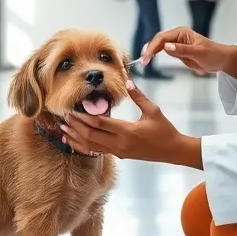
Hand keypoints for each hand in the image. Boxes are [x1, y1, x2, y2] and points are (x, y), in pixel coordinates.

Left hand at [62, 80, 202, 167]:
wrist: (173, 151)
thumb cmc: (165, 130)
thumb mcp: (153, 111)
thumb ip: (138, 96)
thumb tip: (128, 81)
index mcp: (127, 131)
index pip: (100, 123)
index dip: (84, 117)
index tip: (73, 110)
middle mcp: (120, 143)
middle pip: (91, 136)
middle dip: (76, 127)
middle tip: (64, 117)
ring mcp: (119, 151)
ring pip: (91, 146)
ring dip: (76, 138)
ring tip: (63, 130)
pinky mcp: (119, 155)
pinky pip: (97, 151)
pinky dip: (83, 147)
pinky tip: (74, 142)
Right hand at [142, 26, 236, 77]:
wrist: (221, 60)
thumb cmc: (213, 54)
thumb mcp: (199, 53)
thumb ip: (182, 50)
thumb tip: (166, 46)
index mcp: (181, 33)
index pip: (162, 38)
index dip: (152, 47)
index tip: (146, 58)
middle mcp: (177, 36)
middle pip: (158, 40)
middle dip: (149, 50)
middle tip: (143, 62)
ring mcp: (177, 43)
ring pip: (158, 45)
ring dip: (150, 52)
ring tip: (143, 62)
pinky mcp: (177, 51)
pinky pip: (163, 51)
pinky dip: (155, 55)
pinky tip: (149, 60)